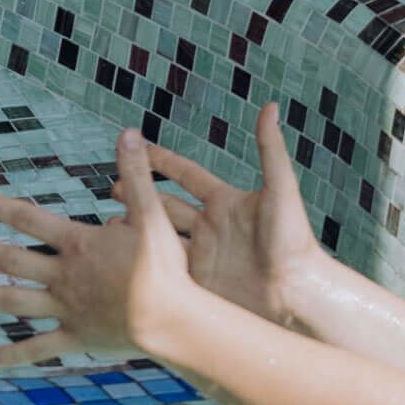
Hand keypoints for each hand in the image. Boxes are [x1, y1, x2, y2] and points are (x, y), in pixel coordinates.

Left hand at [0, 129, 203, 366]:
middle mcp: (64, 276)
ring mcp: (66, 308)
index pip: (30, 219)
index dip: (1, 208)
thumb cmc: (163, 267)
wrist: (170, 320)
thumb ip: (136, 174)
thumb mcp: (151, 214)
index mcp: (77, 244)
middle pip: (12, 260)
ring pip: (15, 302)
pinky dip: (14, 355)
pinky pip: (39, 347)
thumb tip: (128, 132)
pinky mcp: (77, 337)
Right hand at [121, 103, 319, 325]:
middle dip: (139, 195)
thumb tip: (271, 107)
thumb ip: (270, 150)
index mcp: (226, 202)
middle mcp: (211, 227)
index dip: (162, 160)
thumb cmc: (295, 243)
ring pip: (160, 237)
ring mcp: (202, 256)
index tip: (137, 146)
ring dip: (135, 229)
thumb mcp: (280, 192)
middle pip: (166, 204)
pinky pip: (164, 270)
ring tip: (106, 225)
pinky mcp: (198, 284)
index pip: (187, 174)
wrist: (297, 297)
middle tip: (112, 188)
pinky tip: (121, 260)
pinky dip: (142, 262)